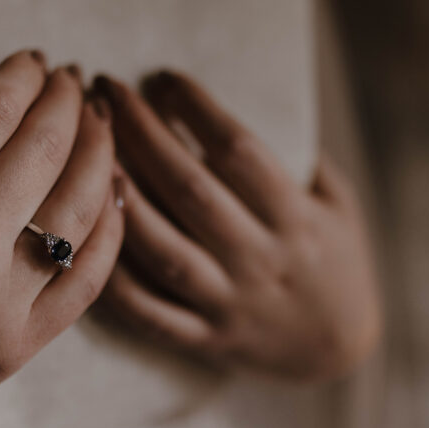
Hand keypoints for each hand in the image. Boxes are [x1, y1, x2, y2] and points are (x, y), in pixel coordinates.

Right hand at [0, 52, 123, 427]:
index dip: (20, 75)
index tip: (33, 61)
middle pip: (43, 150)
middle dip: (66, 102)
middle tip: (73, 81)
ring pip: (80, 207)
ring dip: (99, 153)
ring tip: (99, 126)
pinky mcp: (20, 347)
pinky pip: (89, 278)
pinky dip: (110, 229)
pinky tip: (113, 196)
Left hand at [95, 72, 380, 380]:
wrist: (342, 350)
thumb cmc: (337, 260)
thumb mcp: (339, 203)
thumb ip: (298, 157)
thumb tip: (240, 98)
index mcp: (296, 218)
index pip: (238, 151)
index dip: (196, 108)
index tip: (162, 77)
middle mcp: (260, 259)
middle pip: (189, 188)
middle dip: (142, 132)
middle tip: (105, 89)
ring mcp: (230, 303)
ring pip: (163, 250)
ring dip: (121, 198)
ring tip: (86, 152)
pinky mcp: (205, 339)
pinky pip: (149, 314)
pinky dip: (114, 279)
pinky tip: (86, 235)